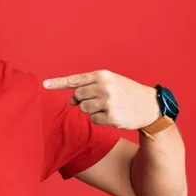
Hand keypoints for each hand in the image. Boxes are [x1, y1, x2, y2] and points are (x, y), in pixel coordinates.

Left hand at [42, 70, 160, 129]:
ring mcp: (108, 102)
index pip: (75, 80)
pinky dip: (99, 119)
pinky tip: (112, 115)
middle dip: (83, 100)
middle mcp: (105, 87)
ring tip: (108, 107)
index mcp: (103, 75)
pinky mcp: (111, 116)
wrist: (151, 106)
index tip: (44, 84)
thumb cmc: (127, 93)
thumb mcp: (111, 82)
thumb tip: (71, 100)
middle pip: (77, 96)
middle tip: (98, 100)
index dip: (58, 83)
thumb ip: (89, 87)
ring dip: (91, 110)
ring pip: (83, 109)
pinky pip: (93, 119)